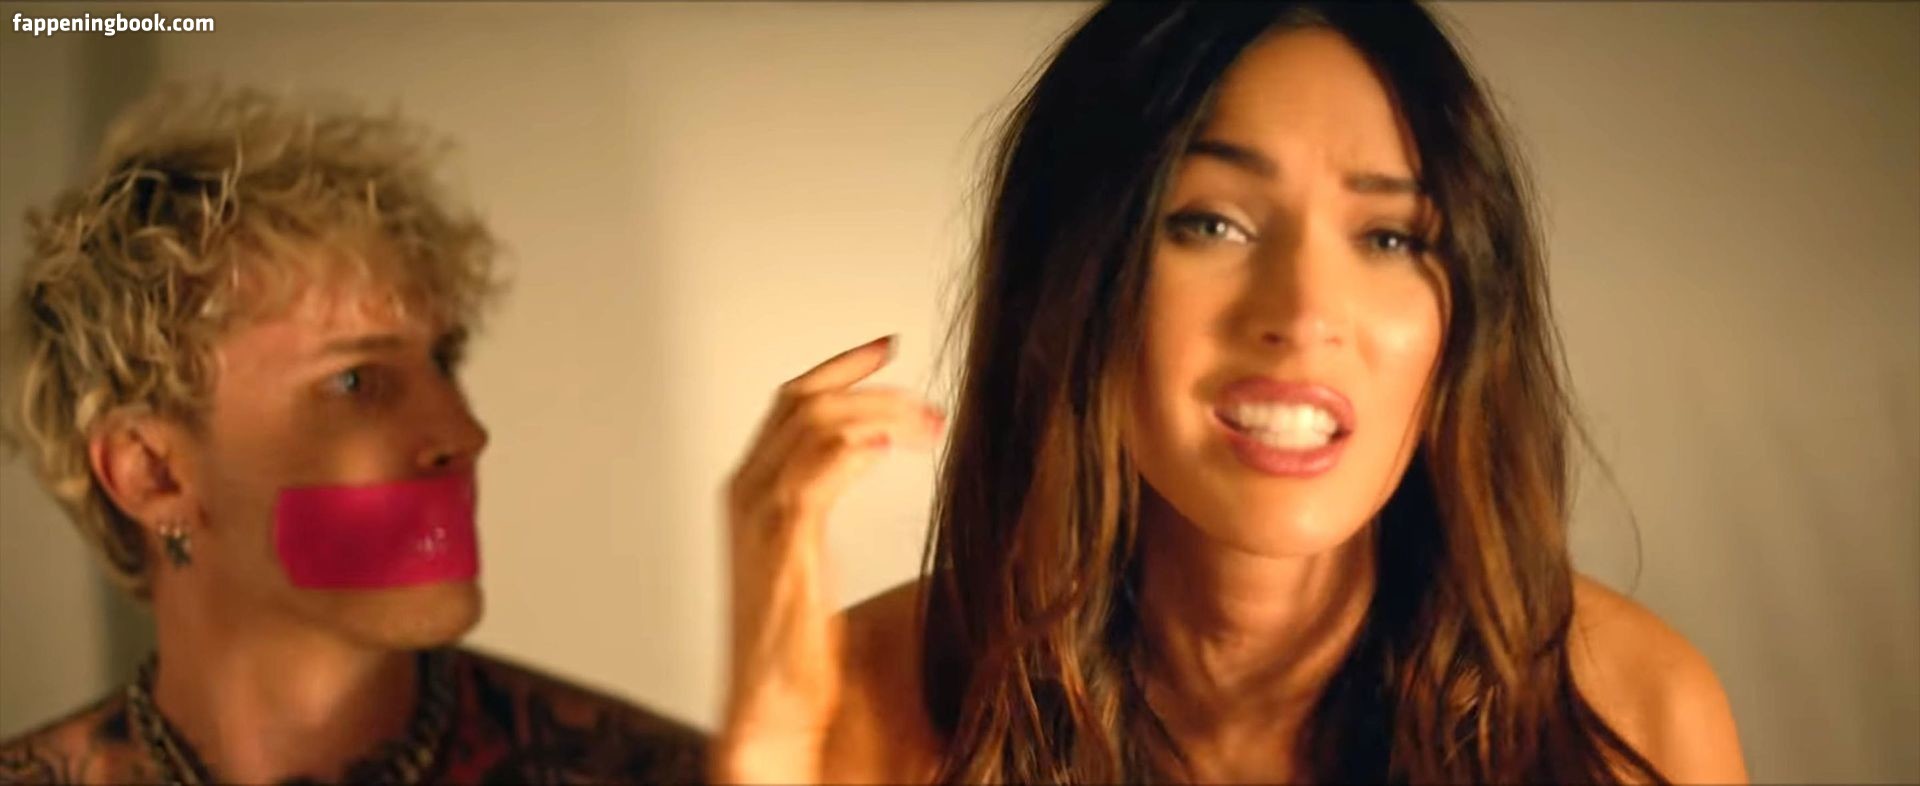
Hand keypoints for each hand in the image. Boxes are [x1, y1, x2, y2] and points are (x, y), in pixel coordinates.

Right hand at [714, 335, 944, 783]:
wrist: (772, 707)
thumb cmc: (795, 643)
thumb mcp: (811, 552)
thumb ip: (828, 495)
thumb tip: (882, 448)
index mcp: (753, 488)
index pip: (792, 399)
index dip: (841, 367)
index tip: (889, 346)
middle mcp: (748, 491)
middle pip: (803, 401)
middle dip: (872, 389)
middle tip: (932, 406)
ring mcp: (758, 517)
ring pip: (812, 426)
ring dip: (877, 414)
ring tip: (929, 428)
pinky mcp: (780, 548)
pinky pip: (812, 477)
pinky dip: (851, 451)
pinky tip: (888, 448)